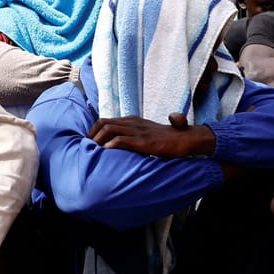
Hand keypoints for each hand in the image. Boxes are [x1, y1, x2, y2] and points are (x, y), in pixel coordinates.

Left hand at [89, 114, 213, 157]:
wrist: (187, 138)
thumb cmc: (169, 138)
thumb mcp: (149, 133)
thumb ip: (136, 134)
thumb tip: (120, 141)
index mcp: (134, 120)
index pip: (107, 120)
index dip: (94, 130)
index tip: (89, 142)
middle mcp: (134, 122)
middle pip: (103, 122)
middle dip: (91, 135)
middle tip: (86, 147)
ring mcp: (139, 131)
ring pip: (109, 129)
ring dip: (97, 140)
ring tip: (91, 151)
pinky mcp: (144, 141)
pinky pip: (121, 140)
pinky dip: (110, 146)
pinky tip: (105, 153)